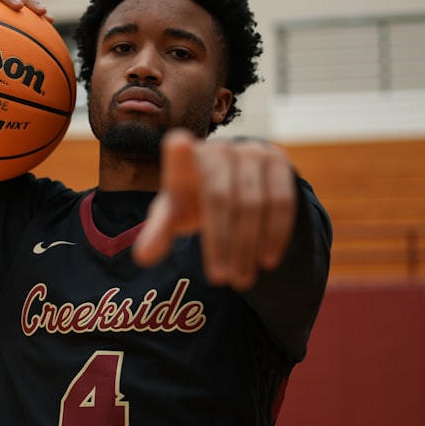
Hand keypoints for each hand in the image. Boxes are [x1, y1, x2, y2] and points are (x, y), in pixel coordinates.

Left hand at [132, 129, 297, 289]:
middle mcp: (219, 149)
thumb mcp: (174, 214)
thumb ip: (158, 232)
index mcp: (185, 157)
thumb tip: (143, 258)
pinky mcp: (278, 161)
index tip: (179, 146)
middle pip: (221, 199)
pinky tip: (267, 260)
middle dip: (222, 243)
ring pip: (254, 204)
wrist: (232, 181)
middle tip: (220, 279)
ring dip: (248, 247)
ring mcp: (251, 152)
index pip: (178, 149)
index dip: (180, 150)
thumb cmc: (193, 199)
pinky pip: (282, 201)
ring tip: (241, 279)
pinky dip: (275, 234)